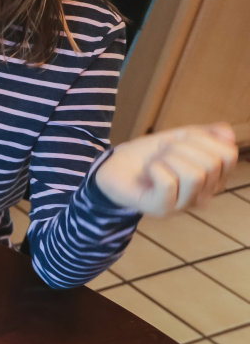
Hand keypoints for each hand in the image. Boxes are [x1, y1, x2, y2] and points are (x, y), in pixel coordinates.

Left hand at [94, 123, 238, 214]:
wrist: (114, 167)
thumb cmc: (149, 155)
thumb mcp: (181, 138)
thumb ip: (208, 134)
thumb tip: (229, 135)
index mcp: (213, 178)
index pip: (228, 154)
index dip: (203, 138)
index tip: (181, 139)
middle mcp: (204, 195)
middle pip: (212, 163)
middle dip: (182, 147)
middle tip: (164, 151)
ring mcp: (183, 205)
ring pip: (195, 174)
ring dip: (169, 158)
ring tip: (156, 161)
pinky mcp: (163, 209)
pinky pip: (169, 183)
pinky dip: (155, 168)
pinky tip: (148, 172)